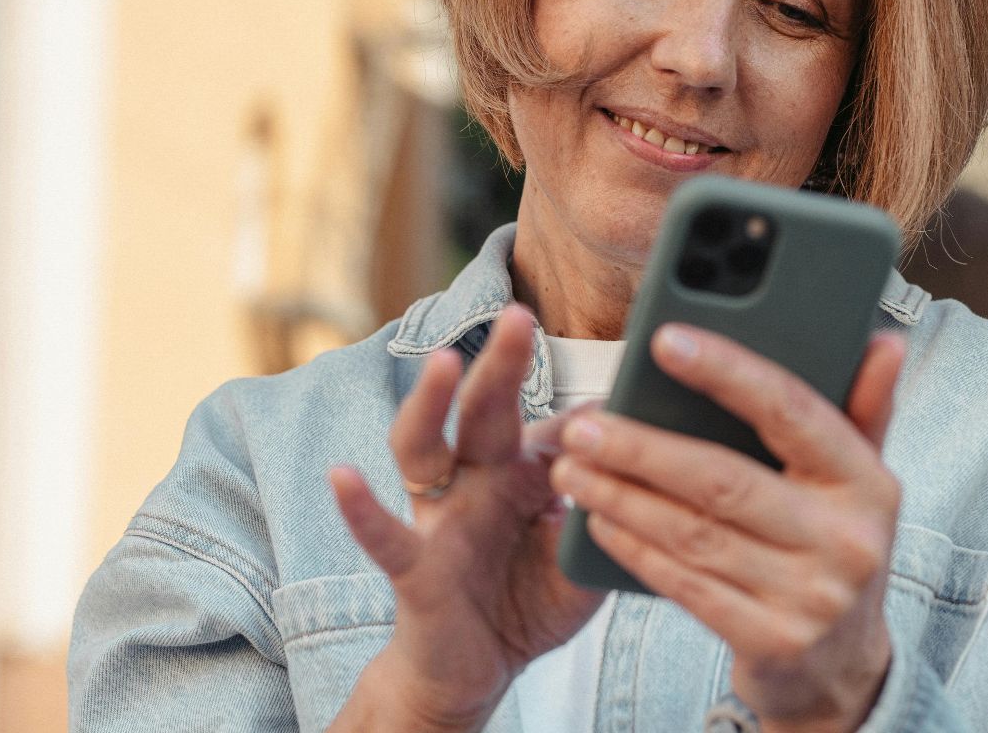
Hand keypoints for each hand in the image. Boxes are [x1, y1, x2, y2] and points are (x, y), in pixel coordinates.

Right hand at [327, 305, 604, 730]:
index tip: (624, 365)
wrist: (474, 673)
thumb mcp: (581, 559)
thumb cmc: (529, 604)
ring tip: (444, 362)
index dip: (588, 406)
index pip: (555, 425)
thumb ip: (606, 515)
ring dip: (432, 403)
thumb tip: (644, 460)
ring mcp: (440, 518)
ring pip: (425, 448)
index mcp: (524, 475)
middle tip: (520, 314)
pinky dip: (361, 507)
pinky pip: (384, 534)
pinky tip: (343, 476)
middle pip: (485, 411)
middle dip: (501, 362)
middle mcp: (477, 482)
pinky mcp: (414, 567)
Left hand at [550, 325, 905, 732]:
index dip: (726, 372)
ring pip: (694, 533)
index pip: (791, 411)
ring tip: (574, 469)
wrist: (842, 666)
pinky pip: (686, 584)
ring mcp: (811, 596)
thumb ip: (864, 408)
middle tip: (584, 424)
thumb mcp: (860, 481)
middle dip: (642, 448)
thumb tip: (885, 341)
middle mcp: (847, 539)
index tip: (665, 340)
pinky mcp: (772, 641)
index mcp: (869, 481)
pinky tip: (600, 523)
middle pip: (724, 479)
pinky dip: (635, 549)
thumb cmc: (834, 547)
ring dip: (623, 498)